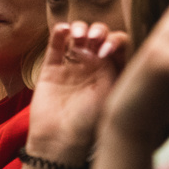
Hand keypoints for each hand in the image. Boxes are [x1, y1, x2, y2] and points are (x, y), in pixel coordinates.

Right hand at [25, 21, 127, 159]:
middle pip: (98, 37)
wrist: (60, 139)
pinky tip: (63, 29)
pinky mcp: (51, 68)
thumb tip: (114, 42)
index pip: (117, 45)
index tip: (106, 51)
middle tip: (94, 39)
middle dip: (98, 32)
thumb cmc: (89, 121)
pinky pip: (55, 45)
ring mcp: (71, 66)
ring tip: (79, 35)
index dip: (114, 41)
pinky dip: (59, 33)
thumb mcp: (109, 93)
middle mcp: (92, 67)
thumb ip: (114, 66)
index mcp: (110, 73)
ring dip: (80, 28)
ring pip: (77, 37)